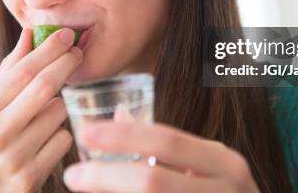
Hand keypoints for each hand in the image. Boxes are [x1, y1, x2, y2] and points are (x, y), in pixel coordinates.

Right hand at [0, 27, 82, 192]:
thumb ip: (7, 73)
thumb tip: (28, 35)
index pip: (21, 71)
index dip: (48, 50)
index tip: (66, 35)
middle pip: (43, 86)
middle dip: (65, 64)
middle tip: (77, 52)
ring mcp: (12, 157)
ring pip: (57, 112)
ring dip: (59, 107)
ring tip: (43, 115)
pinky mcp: (30, 177)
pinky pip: (62, 139)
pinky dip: (59, 134)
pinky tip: (44, 141)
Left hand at [62, 121, 259, 191]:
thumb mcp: (206, 166)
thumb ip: (167, 147)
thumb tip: (118, 113)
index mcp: (223, 162)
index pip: (167, 140)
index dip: (123, 136)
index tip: (86, 133)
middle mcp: (226, 189)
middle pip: (152, 180)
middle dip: (105, 177)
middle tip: (71, 175)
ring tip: (81, 188)